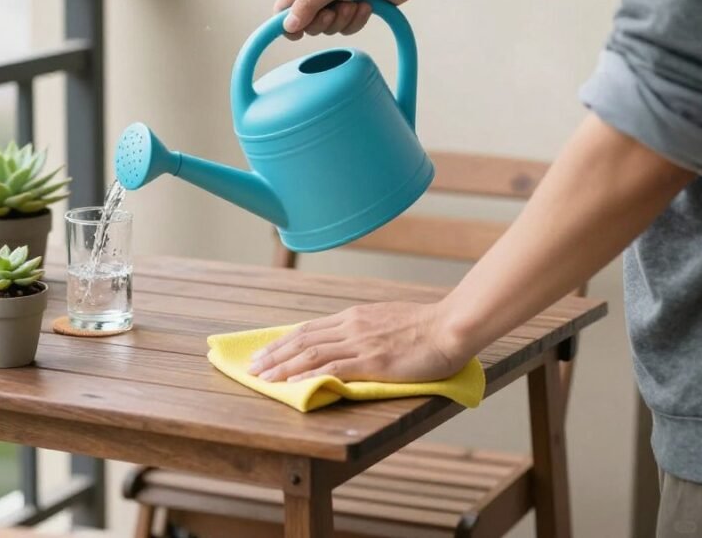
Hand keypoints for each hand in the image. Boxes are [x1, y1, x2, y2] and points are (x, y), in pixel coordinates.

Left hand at [247, 301, 469, 383]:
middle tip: (252, 367)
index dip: (283, 341)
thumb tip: (346, 342)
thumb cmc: (425, 327)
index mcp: (353, 316)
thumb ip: (363, 330)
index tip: (265, 351)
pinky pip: (333, 367)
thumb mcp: (385, 321)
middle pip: (302, 339)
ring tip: (262, 378)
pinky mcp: (372, 361)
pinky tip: (293, 384)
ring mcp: (360, 343)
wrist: (449, 327)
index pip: (309, 329)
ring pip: (311, 353)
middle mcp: (351, 326)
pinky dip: (309, 375)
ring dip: (282, 366)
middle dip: (273, 354)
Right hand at [274, 0, 429, 39]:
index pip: (283, 8)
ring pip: (326, 28)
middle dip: (324, 20)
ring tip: (356, 3)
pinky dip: (355, 21)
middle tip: (336, 10)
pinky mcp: (350, 9)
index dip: (289, 23)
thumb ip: (308, 5)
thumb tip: (286, 25)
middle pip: (305, 23)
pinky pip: (344, 29)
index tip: (299, 32)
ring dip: (343, 20)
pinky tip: (366, 6)